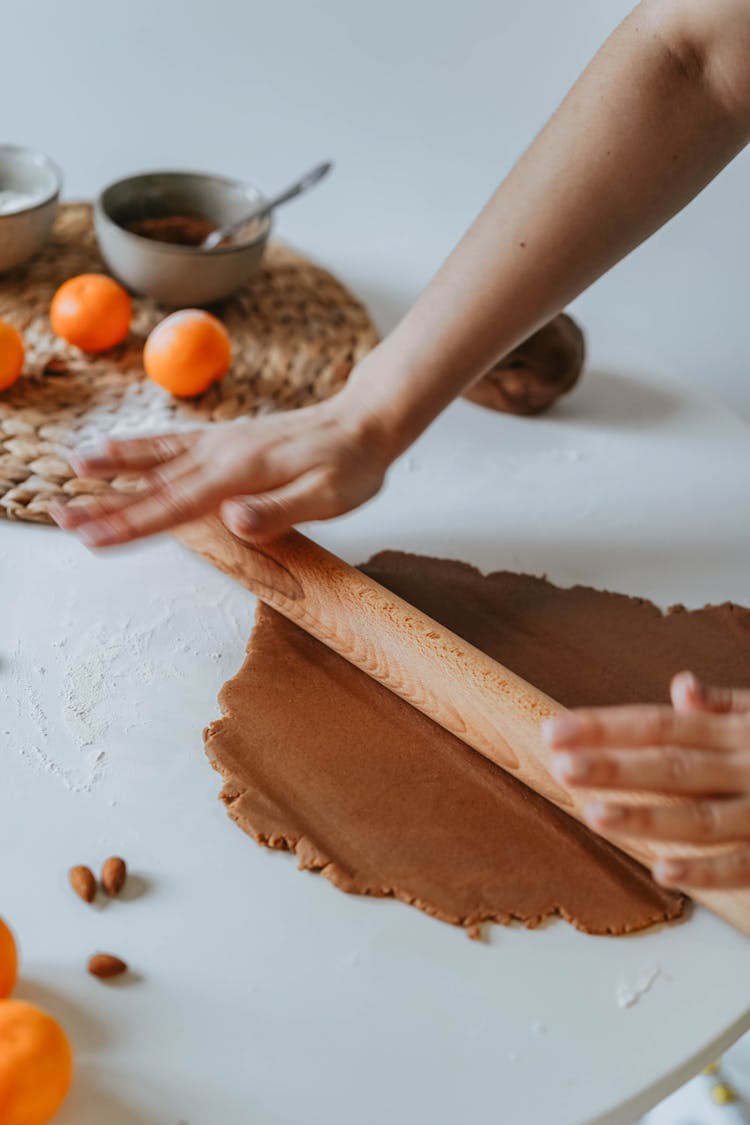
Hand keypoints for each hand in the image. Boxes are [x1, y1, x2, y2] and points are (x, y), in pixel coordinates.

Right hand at [52, 390, 391, 546]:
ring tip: (73, 468)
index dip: (132, 523)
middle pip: (154, 484)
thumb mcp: (329, 496)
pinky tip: (119, 449)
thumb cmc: (351, 464)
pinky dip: (141, 447)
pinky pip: (174, 442)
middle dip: (106, 503)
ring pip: (156, 458)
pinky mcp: (227, 439)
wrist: (364, 421)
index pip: (176, 505)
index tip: (94, 536)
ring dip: (113, 466)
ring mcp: (222, 442)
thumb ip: (280, 509)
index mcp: (241, 472)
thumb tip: (234, 520)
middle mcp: (222, 453)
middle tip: (62, 515)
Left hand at [543, 672, 749, 889]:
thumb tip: (681, 685)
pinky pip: (742, 866)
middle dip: (616, 767)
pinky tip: (662, 871)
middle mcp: (748, 767)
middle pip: (673, 765)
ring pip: (701, 817)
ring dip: (648, 817)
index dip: (606, 728)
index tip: (554, 731)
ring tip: (596, 816)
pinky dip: (705, 872)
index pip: (661, 726)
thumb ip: (727, 706)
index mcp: (737, 733)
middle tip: (562, 766)